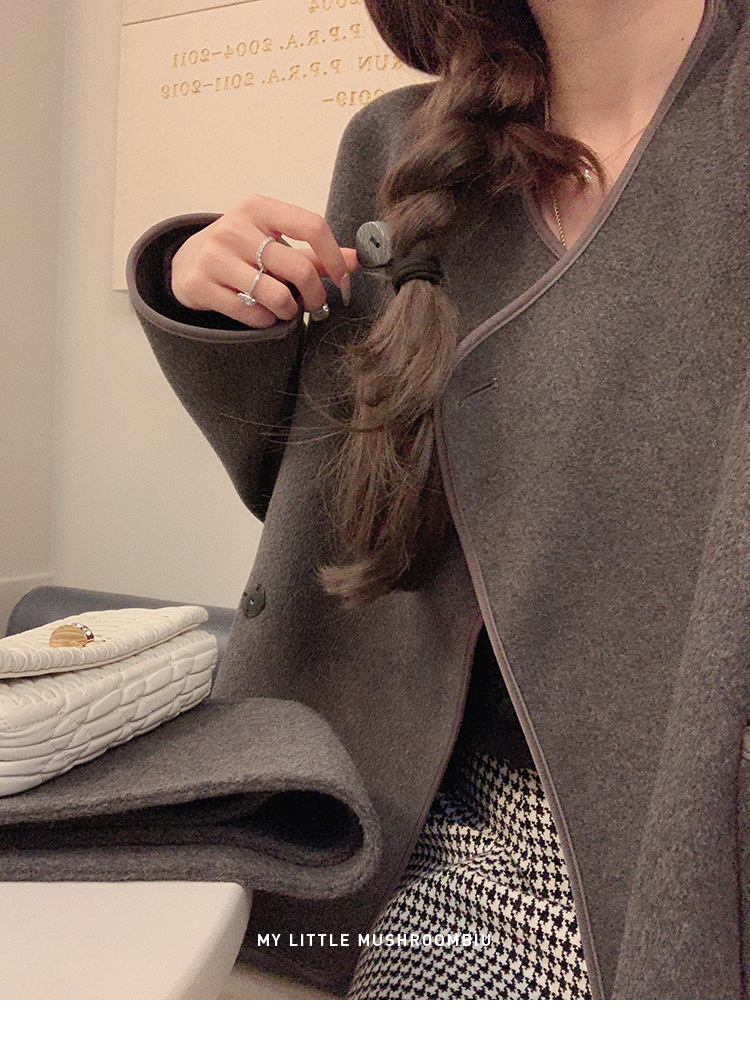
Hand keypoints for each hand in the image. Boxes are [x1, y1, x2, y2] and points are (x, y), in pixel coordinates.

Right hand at [171, 193, 357, 327]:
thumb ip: (313, 251)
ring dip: (289, 311)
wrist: (186, 262)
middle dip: (315, 295)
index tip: (343, 280)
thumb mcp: (272, 240)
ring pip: (276, 295)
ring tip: (285, 308)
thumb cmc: (240, 251)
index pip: (312, 226)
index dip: (335, 257)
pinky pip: (252, 314)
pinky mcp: (200, 284)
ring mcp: (214, 256)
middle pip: (298, 268)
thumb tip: (356, 260)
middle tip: (314, 304)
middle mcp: (234, 227)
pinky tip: (262, 313)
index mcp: (258, 207)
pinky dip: (266, 320)